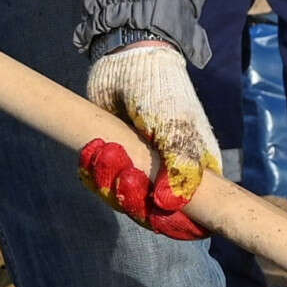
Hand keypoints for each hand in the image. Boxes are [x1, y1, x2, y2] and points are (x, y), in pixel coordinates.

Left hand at [78, 39, 217, 238]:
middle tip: (126, 170)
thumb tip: (172, 206)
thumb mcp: (178, 126)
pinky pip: (99, 185)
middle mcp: (168, 178)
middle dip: (134, 196)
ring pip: (122, 200)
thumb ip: (182, 166)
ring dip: (109, 180)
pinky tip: (91, 149)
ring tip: (105, 148)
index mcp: (195, 172)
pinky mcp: (110, 162)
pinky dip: (92, 172)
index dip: (178, 226)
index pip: (193, 218)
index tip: (159, 215)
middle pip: (151, 214)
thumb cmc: (163, 91)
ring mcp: (139, 171)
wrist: (127, 60)